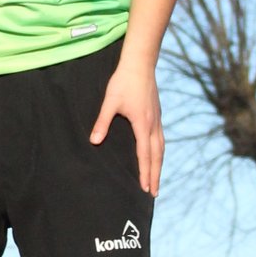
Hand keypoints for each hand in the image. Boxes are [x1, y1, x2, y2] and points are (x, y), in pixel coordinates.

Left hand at [91, 53, 164, 194]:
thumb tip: (94, 142)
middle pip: (157, 156)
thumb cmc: (123, 82)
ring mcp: (157, 119)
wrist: (140, 64)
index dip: (145, 172)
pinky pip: (161, 138)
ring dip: (159, 165)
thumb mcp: (110, 102)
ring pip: (161, 148)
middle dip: (155, 175)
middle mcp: (153, 124)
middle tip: (154, 192)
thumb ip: (102, 122)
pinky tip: (156, 155)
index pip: (145, 154)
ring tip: (157, 179)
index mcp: (142, 124)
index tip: (145, 188)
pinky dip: (159, 152)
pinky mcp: (157, 114)